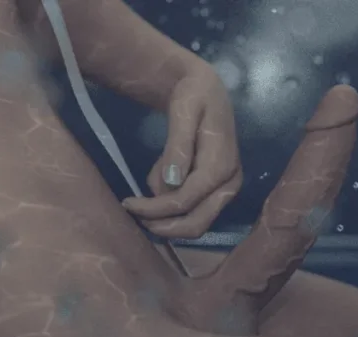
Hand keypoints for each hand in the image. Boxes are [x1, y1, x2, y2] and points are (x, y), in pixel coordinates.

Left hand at [121, 65, 242, 238]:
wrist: (206, 89)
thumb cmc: (193, 96)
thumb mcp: (183, 112)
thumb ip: (178, 147)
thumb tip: (172, 183)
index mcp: (221, 166)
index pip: (185, 201)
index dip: (154, 209)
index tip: (128, 204)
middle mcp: (229, 184)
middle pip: (195, 225)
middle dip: (162, 225)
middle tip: (133, 214)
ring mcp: (225, 190)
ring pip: (192, 222)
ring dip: (165, 206)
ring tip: (156, 166)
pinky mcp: (217, 191)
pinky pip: (191, 208)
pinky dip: (171, 196)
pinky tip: (166, 168)